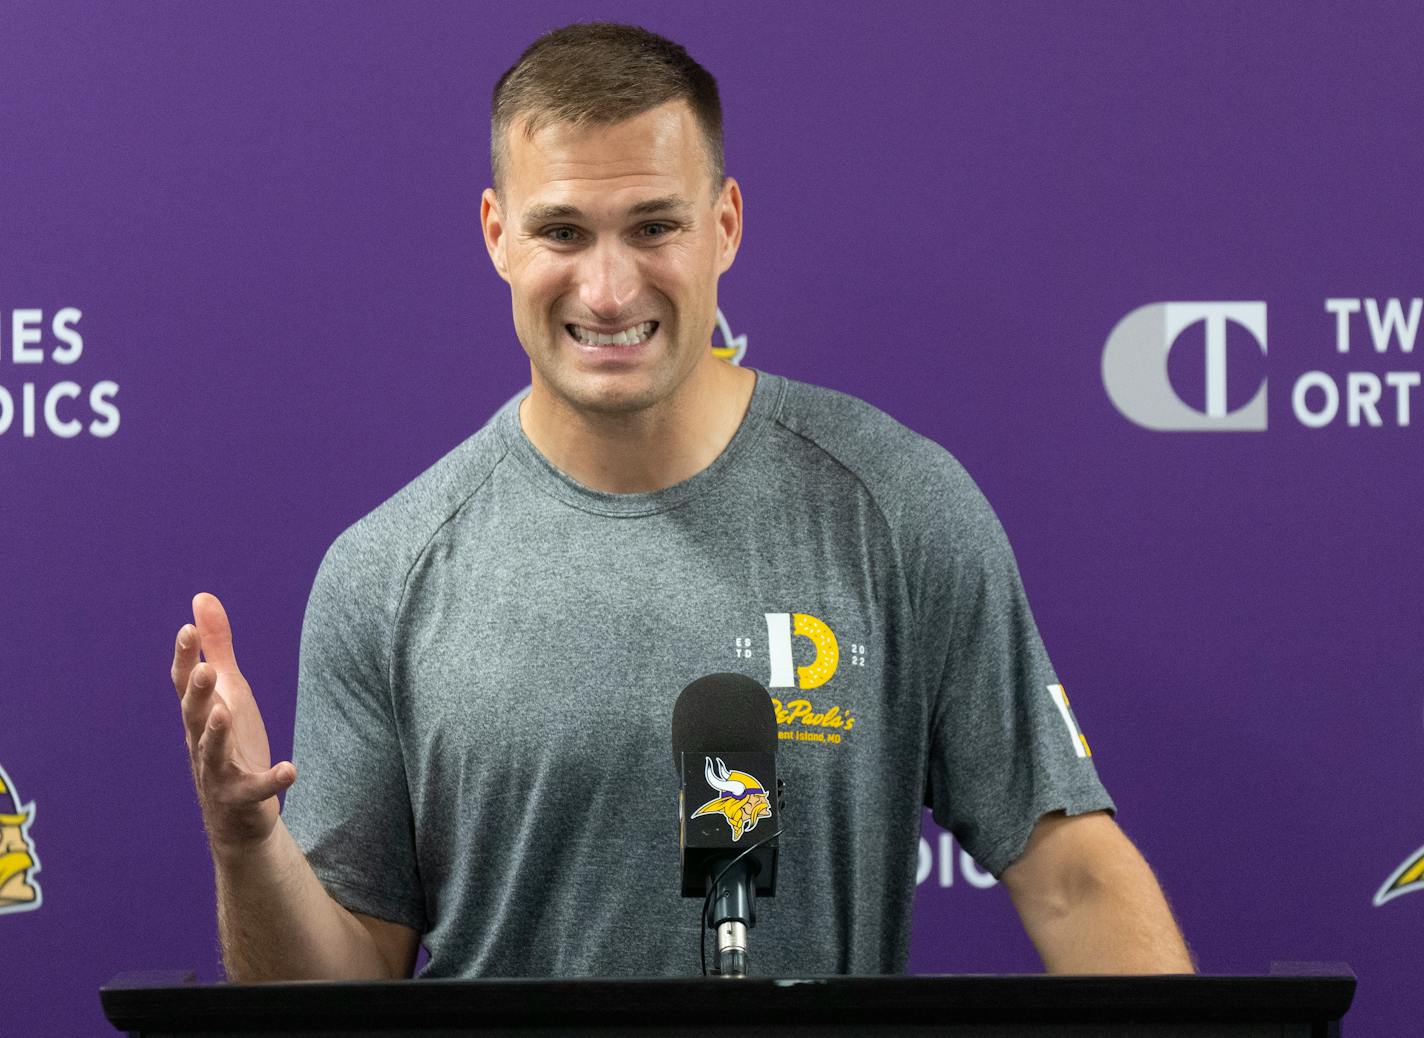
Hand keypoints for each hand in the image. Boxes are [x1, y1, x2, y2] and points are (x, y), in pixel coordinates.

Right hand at [172, 592, 295, 856]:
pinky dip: (272, 780)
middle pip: (193, 716)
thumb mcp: (228, 691)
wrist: (237, 815)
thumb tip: (201, 598)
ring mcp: (218, 773)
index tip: (186, 628)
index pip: (185, 683)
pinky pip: (255, 789)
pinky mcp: (243, 798)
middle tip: (205, 669)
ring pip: (212, 753)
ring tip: (226, 712)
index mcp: (200, 714)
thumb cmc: (231, 742)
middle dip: (197, 693)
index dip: (185, 658)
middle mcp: (202, 742)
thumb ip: (216, 646)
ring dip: (217, 734)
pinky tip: (290, 770)